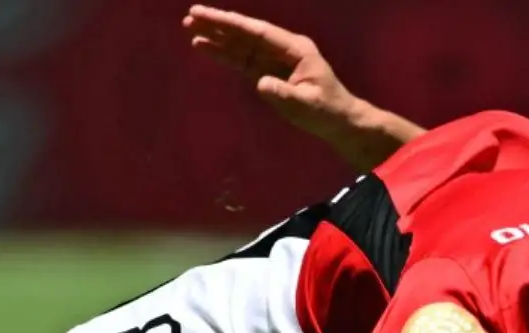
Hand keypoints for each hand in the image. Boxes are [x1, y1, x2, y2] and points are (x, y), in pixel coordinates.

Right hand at [183, 6, 361, 140]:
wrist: (338, 121)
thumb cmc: (327, 111)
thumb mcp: (308, 105)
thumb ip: (285, 94)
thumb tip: (261, 83)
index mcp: (294, 49)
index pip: (258, 33)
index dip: (232, 24)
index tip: (208, 16)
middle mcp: (282, 49)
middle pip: (246, 33)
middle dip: (219, 24)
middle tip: (191, 17)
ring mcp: (273, 60)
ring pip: (240, 45)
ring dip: (217, 37)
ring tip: (190, 30)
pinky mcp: (266, 73)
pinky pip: (241, 60)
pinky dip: (223, 54)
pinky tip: (205, 47)